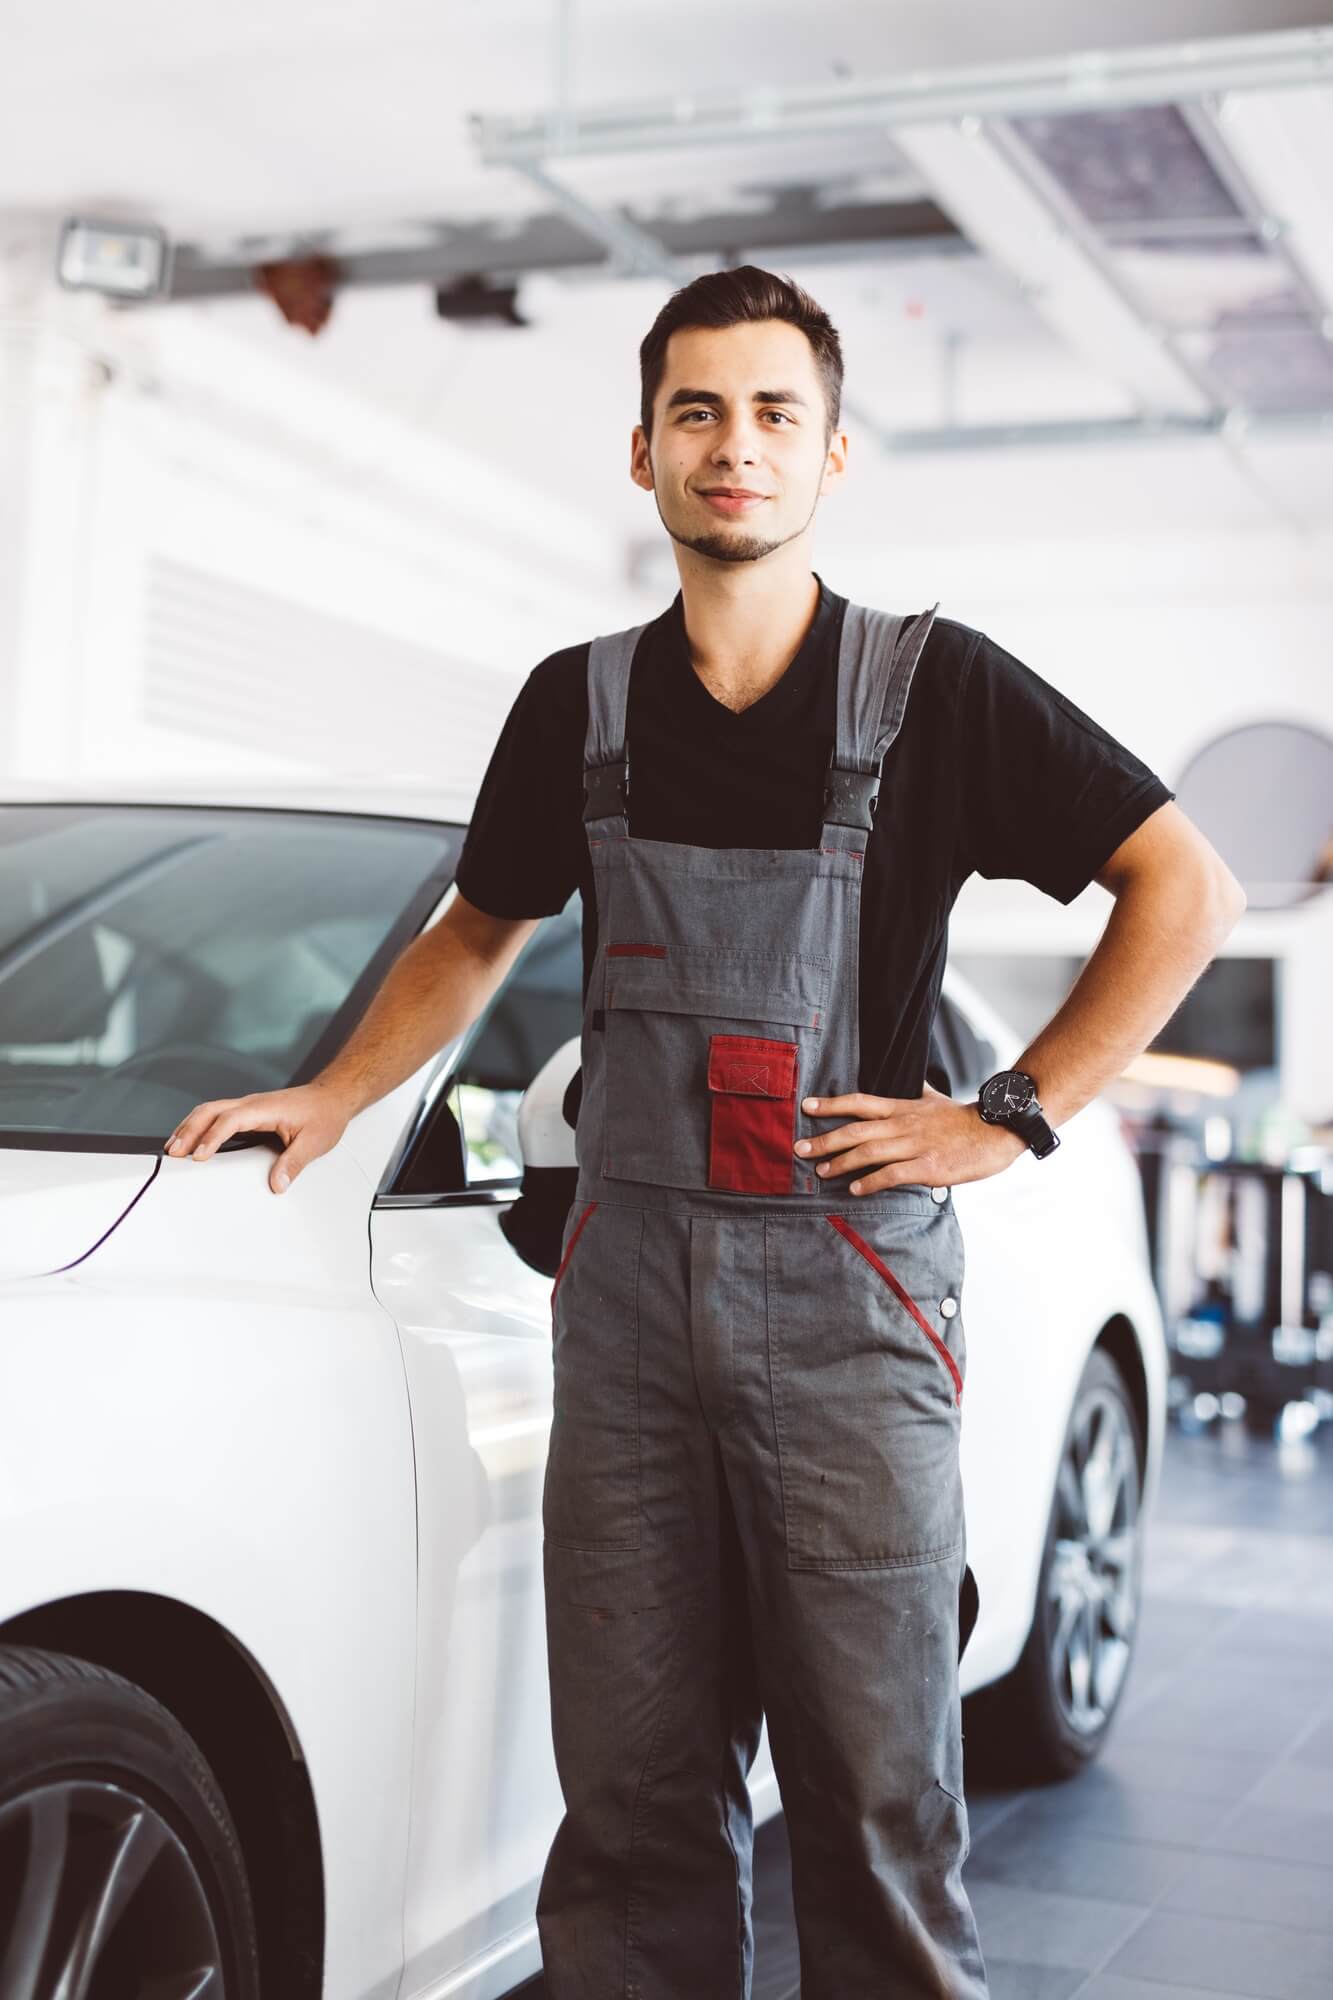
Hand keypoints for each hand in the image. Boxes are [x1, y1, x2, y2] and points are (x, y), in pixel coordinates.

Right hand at [163, 1079, 355, 1194]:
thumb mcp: (314, 1142)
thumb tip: (277, 1184)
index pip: (230, 1120)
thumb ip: (293, 1163)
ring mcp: (249, 1106)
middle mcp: (252, 1104)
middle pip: (210, 1111)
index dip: (212, 1138)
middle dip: (188, 1131)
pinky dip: (200, 1126)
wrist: (332, 1097)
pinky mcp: (249, 1112)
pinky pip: (218, 1115)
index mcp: (264, 1108)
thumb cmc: (324, 1115)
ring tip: (173, 1148)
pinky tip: (193, 1140)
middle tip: (173, 1154)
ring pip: (210, 1110)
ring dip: (189, 1127)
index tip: (198, 1157)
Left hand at [793, 1081, 1027, 1194]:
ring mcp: (915, 1146)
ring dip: (841, 1162)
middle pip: (856, 1129)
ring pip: (869, 1152)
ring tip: (821, 1171)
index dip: (832, 1103)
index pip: (860, 1102)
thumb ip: (921, 1092)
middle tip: (799, 1148)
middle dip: (825, 1139)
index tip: (806, 1105)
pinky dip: (870, 1182)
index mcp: (903, 1108)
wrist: (997, 1131)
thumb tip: (916, 1080)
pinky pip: (892, 1175)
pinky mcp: (928, 1167)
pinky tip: (855, 1189)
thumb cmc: (965, 1119)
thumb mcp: (937, 1099)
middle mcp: (903, 1125)